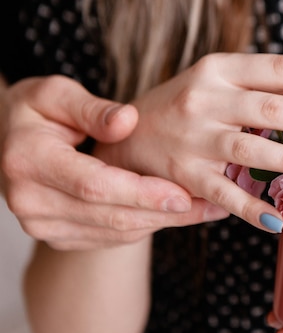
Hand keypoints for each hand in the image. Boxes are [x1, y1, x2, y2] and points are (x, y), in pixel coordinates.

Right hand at [0, 76, 220, 249]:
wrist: (9, 144)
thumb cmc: (36, 113)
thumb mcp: (54, 94)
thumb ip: (90, 108)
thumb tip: (128, 121)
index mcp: (28, 161)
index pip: (94, 184)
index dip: (142, 192)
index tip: (183, 194)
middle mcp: (30, 201)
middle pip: (111, 214)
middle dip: (165, 212)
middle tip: (212, 205)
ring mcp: (44, 225)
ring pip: (117, 231)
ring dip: (165, 223)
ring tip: (207, 209)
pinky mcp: (60, 237)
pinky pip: (112, 237)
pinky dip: (148, 225)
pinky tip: (178, 214)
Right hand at [94, 53, 282, 231]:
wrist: (124, 136)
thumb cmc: (186, 108)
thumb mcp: (218, 84)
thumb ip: (263, 90)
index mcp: (220, 69)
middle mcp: (204, 98)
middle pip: (274, 108)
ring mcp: (192, 138)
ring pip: (251, 149)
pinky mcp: (183, 176)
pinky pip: (223, 195)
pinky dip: (251, 208)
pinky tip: (278, 220)